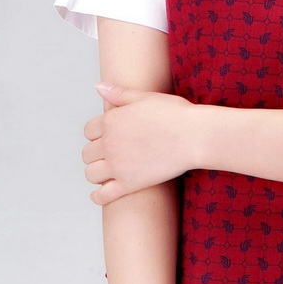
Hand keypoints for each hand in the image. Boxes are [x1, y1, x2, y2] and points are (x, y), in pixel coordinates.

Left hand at [83, 84, 199, 205]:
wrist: (195, 136)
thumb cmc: (176, 114)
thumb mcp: (146, 97)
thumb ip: (120, 93)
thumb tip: (98, 86)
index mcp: (111, 120)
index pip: (89, 131)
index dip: (98, 134)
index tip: (108, 137)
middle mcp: (110, 143)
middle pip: (87, 153)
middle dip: (96, 154)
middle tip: (111, 155)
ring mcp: (118, 165)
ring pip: (91, 174)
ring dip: (97, 173)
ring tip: (108, 172)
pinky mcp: (129, 184)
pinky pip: (102, 196)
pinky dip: (98, 196)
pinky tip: (102, 193)